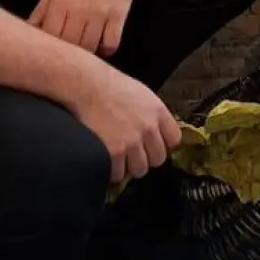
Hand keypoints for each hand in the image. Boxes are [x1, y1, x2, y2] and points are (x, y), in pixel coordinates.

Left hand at [31, 0, 138, 55]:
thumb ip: (42, 8)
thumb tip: (27, 30)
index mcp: (59, 2)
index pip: (48, 37)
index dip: (46, 48)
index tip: (48, 51)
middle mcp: (79, 10)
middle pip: (68, 46)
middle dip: (65, 54)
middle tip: (65, 56)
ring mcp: (101, 13)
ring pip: (89, 48)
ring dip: (85, 54)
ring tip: (82, 52)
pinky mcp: (119, 14)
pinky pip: (112, 43)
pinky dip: (106, 50)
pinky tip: (101, 45)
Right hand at [70, 62, 182, 185]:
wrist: (86, 86)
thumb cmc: (110, 87)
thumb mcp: (142, 94)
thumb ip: (153, 116)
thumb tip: (157, 134)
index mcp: (158, 112)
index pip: (174, 140)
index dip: (163, 144)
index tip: (153, 145)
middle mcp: (148, 129)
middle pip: (158, 159)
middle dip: (146, 157)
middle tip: (133, 153)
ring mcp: (132, 142)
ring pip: (140, 169)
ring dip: (130, 166)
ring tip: (119, 157)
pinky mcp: (114, 153)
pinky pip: (119, 174)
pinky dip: (113, 171)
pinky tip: (107, 160)